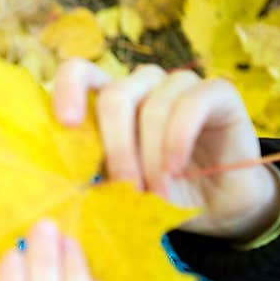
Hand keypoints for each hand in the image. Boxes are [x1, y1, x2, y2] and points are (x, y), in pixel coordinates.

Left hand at [51, 59, 279, 242]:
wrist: (214, 208)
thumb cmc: (157, 193)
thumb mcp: (116, 187)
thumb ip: (91, 173)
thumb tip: (61, 179)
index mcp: (109, 101)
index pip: (80, 72)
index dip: (68, 89)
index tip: (68, 124)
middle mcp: (142, 85)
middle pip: (116, 96)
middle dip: (117, 147)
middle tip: (125, 187)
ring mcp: (179, 85)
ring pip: (153, 106)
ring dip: (151, 156)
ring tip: (155, 192)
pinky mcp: (218, 93)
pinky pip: (192, 104)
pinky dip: (178, 140)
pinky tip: (175, 169)